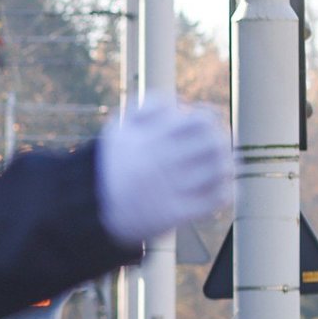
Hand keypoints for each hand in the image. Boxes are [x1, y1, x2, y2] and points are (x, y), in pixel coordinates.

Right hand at [96, 101, 232, 244]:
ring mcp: (169, 189)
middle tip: (217, 147)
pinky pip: (216, 199)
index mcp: (150, 139)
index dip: (209, 118)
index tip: (206, 125)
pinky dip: (226, 191)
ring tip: (220, 167)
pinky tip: (221, 188)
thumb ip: (146, 108)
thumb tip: (181, 104)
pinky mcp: (174, 214)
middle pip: (215, 143)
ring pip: (221, 170)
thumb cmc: (112, 165)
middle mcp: (160, 163)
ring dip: (226, 166)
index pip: (201, 120)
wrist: (91, 209)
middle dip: (221, 142)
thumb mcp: (118, 129)